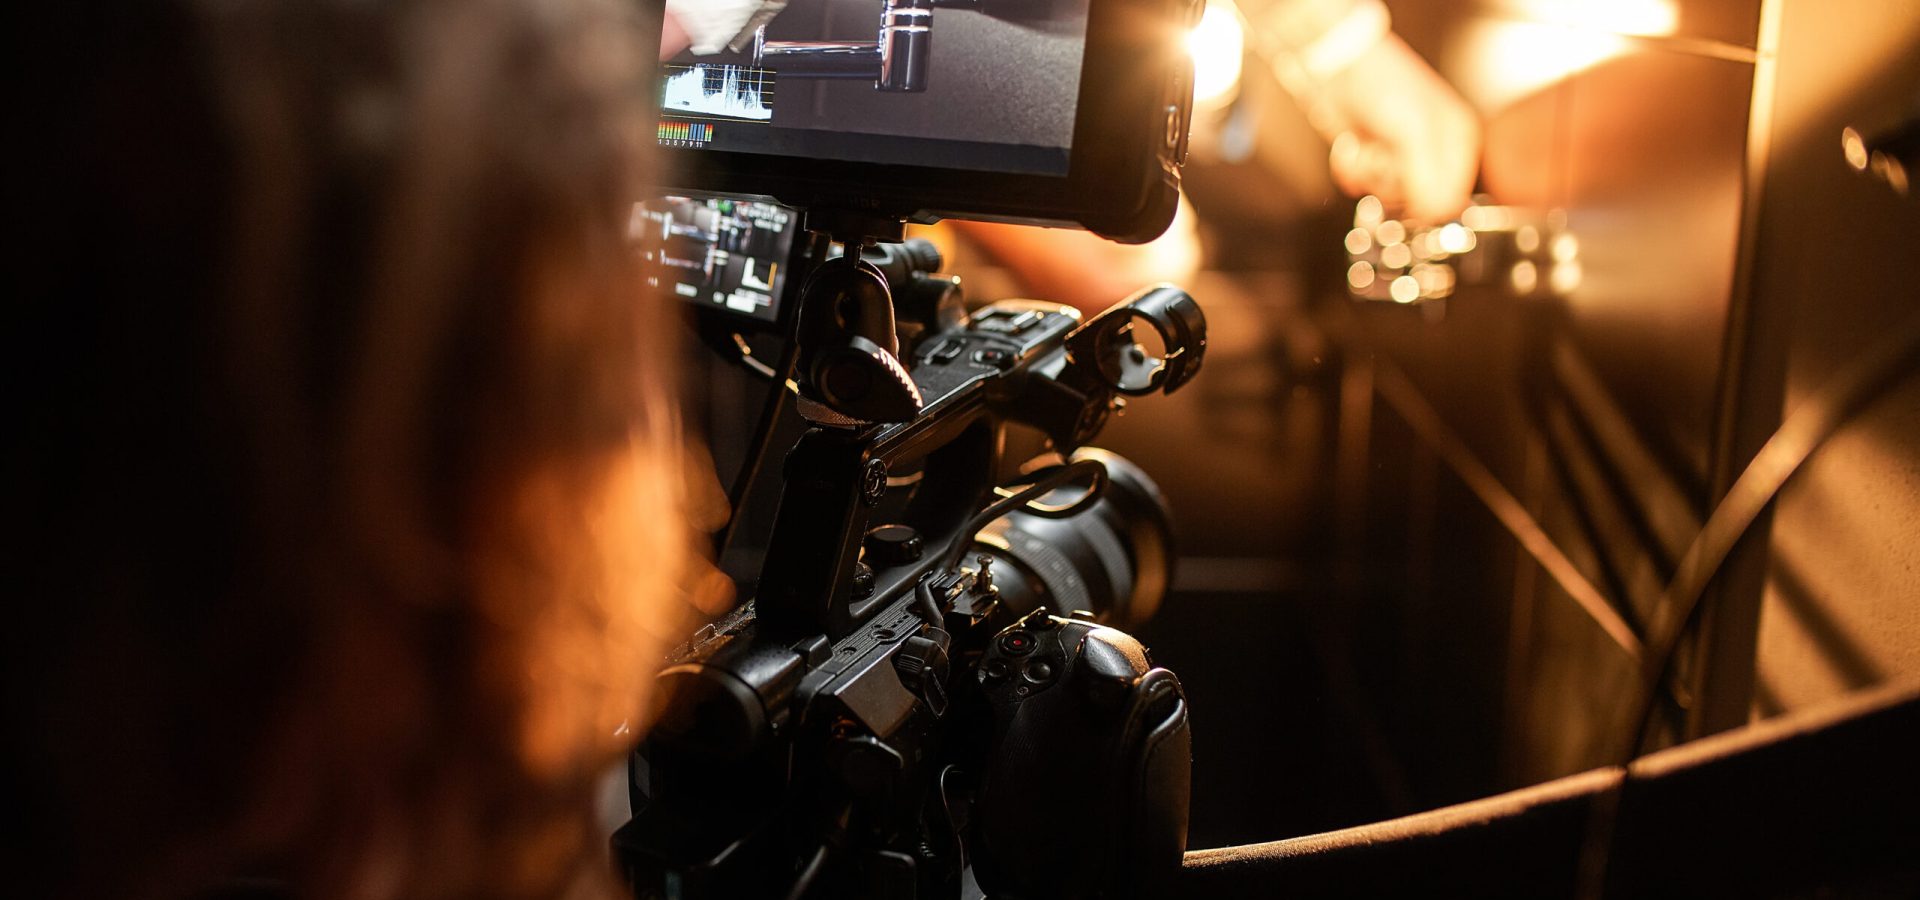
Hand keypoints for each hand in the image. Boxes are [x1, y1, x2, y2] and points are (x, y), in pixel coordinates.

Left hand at [1319, 34, 1480, 223]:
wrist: (1337, 67)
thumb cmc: (1382, 85)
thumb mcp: (1413, 129)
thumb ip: (1426, 175)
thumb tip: (1435, 213)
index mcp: (1460, 141)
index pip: (1449, 198)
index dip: (1421, 198)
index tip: (1402, 179)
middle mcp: (1437, 151)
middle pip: (1414, 200)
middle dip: (1389, 180)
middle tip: (1381, 152)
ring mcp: (1404, 155)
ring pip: (1386, 193)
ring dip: (1366, 173)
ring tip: (1364, 145)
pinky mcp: (1375, 157)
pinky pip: (1363, 184)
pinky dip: (1350, 170)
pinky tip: (1351, 146)